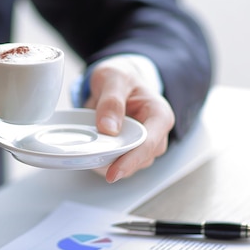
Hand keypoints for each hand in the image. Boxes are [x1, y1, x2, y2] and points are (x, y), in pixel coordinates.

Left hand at [83, 56, 174, 182]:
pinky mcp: (130, 149)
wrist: (117, 79)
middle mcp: (156, 133)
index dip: (131, 160)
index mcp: (160, 115)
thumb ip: (111, 101)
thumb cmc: (120, 76)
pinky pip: (119, 162)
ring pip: (130, 165)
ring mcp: (144, 143)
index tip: (113, 172)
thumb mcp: (114, 78)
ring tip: (90, 155)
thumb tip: (108, 128)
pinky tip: (92, 156)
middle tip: (92, 161)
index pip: (149, 144)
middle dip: (118, 164)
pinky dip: (105, 162)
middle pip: (141, 158)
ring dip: (110, 164)